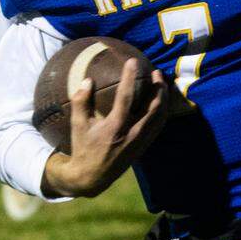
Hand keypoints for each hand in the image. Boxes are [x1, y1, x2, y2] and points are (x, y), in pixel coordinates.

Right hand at [41, 59, 167, 197]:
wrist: (91, 177)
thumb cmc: (82, 148)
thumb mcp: (77, 125)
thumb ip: (80, 101)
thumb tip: (87, 80)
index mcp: (114, 127)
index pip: (126, 97)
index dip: (130, 77)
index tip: (133, 62)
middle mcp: (131, 134)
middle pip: (153, 107)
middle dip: (158, 88)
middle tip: (156, 72)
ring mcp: (140, 142)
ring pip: (160, 118)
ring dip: (163, 99)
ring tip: (162, 84)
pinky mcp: (143, 147)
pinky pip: (158, 127)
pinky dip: (161, 113)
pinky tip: (160, 103)